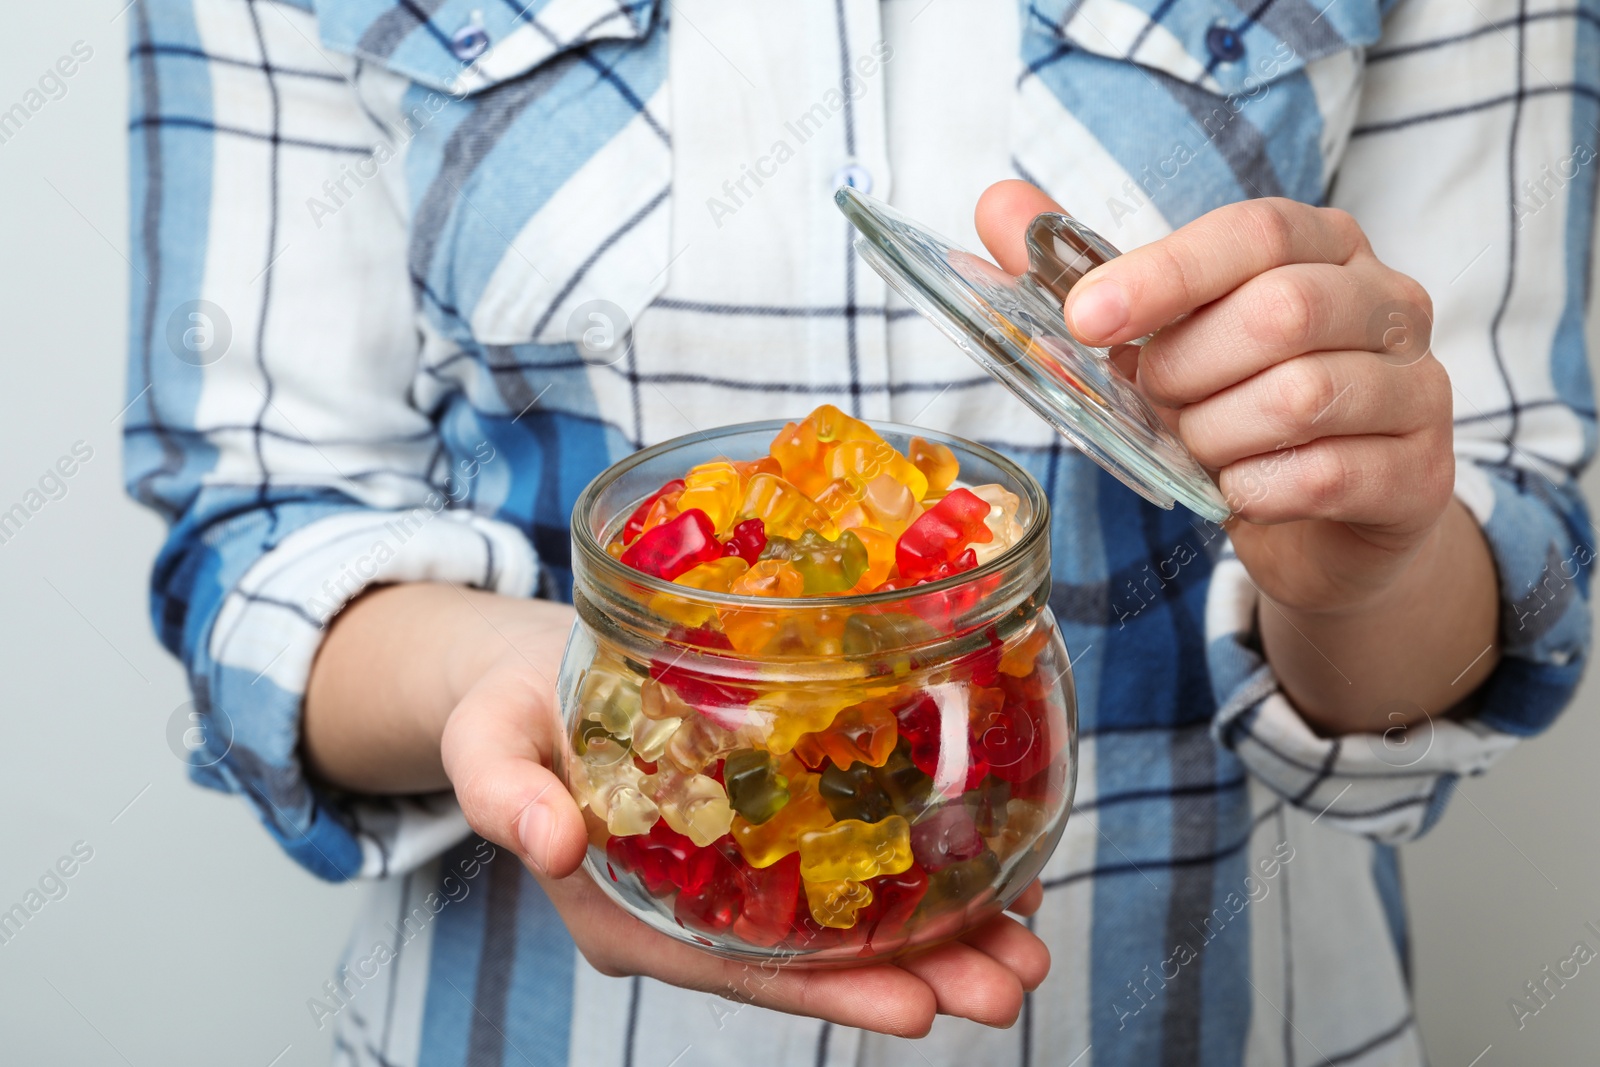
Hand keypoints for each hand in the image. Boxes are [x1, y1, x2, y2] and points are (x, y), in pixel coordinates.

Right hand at [440, 627, 1050, 1035]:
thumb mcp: (487, 740)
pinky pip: (844, 864)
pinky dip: (915, 871)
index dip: (830, 991)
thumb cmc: (507, 710)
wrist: (534, 675)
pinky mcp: (762, 828)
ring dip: (938, 934)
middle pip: (815, 960)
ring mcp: (734, 875)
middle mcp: (697, 908)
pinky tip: (989, 868)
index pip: (741, 970)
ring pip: (844, 921)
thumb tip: (548, 842)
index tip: (917, 1008)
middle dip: (917, 976)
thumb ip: (504, 793)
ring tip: (1030, 943)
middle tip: (1013, 983)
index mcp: (632, 912)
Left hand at [976, 182, 1454, 612]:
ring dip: (1215, 435)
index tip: (1084, 316)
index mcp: (1322, 245)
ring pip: (1300, 396)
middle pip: (1281, 312)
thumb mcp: (1160, 338)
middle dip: (1186, 370)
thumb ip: (1086, 273)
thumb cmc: (1236, 409)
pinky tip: (1237, 492)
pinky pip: (1324, 475)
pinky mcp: (1420, 472)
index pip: (1254, 233)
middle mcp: (1387, 301)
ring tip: (1198, 448)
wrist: (1325, 523)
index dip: (1165, 273)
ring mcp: (1418, 386)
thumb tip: (996, 203)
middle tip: (1156, 401)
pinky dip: (1253, 490)